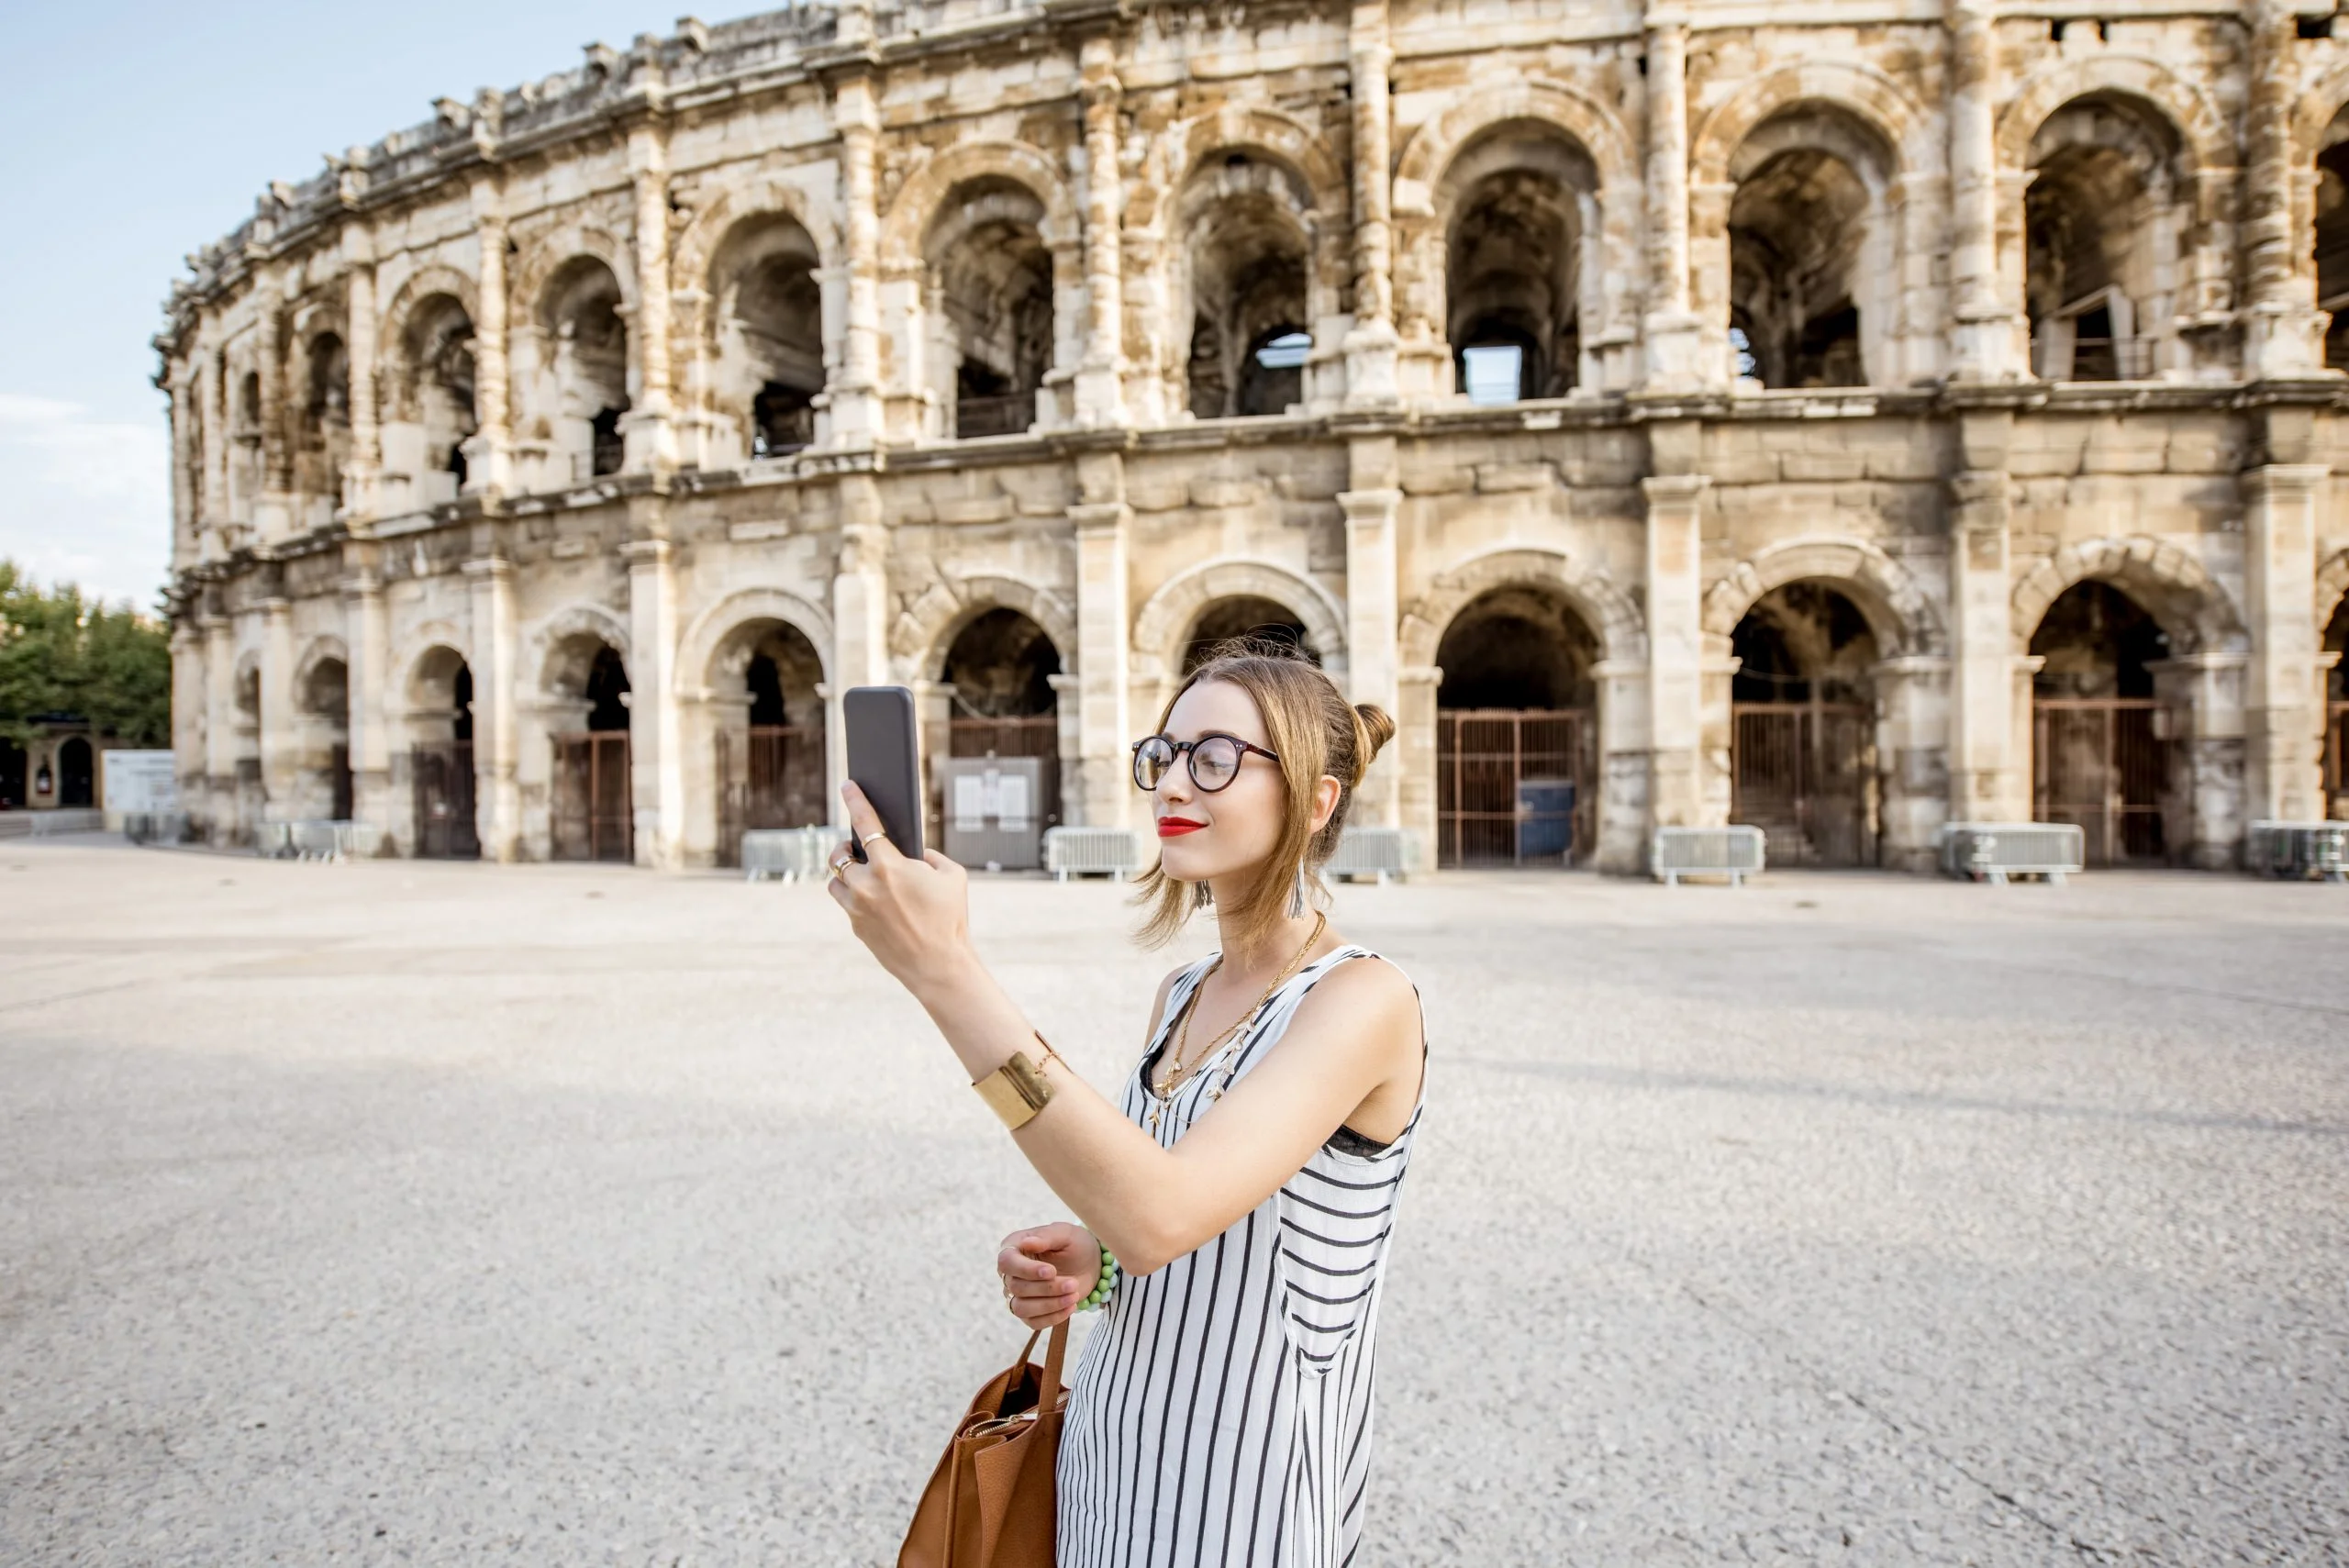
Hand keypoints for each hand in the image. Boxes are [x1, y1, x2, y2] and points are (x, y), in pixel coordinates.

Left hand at [826, 782, 974, 992]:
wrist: (938, 965)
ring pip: (836, 881)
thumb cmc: (950, 918)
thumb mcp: (952, 876)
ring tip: (863, 875)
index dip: (855, 800)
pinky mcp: (856, 927)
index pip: (866, 824)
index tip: (847, 785)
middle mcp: (866, 885)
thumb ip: (931, 856)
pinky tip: (876, 903)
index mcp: (890, 866)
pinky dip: (857, 899)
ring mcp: (857, 908)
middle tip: (855, 848)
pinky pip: (848, 905)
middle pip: (839, 855)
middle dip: (845, 848)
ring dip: (846, 874)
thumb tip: (914, 854)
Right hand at [996, 1223, 1101, 1329]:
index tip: (1052, 1271)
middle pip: (1017, 1287)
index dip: (1027, 1270)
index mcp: (1014, 1247)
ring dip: (1050, 1305)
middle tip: (1073, 1284)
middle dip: (1048, 1288)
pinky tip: (1071, 1306)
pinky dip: (1053, 1317)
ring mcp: (1017, 1294)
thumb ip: (1046, 1236)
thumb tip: (1026, 1242)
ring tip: (1074, 1296)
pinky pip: (1033, 1322)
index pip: (1007, 1262)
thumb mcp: (1066, 1234)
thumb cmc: (1075, 1244)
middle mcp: (1010, 1272)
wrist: (1090, 1265)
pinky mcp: (1029, 1312)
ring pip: (1021, 1308)